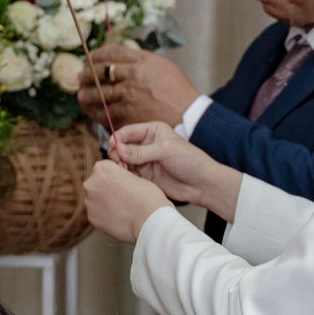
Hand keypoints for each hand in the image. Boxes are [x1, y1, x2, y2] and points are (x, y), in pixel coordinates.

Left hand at [82, 42, 200, 127]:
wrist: (188, 116)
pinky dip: (93, 110)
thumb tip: (117, 58)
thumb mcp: (161, 65)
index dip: (95, 55)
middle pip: (98, 72)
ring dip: (85, 93)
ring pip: (96, 94)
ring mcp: (127, 98)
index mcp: (141, 61)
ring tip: (82, 94)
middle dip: (86, 75)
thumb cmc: (177, 91)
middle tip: (81, 77)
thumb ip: (138, 60)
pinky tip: (91, 109)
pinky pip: (102, 112)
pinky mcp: (125, 117)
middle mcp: (132, 77)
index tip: (91, 59)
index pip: (109, 52)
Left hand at [85, 159, 172, 243]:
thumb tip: (115, 180)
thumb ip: (119, 175)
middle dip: (106, 188)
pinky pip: (96, 213)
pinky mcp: (91, 218)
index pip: (103, 168)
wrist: (150, 220)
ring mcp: (90, 201)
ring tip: (122, 208)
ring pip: (95, 199)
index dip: (114, 175)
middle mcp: (91, 183)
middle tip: (123, 196)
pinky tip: (118, 217)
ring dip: (105, 202)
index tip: (123, 183)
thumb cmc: (148, 197)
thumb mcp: (135, 175)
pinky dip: (104, 215)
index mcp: (102, 168)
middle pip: (96, 183)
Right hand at [108, 122, 241, 220]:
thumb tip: (118, 149)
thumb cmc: (189, 160)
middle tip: (118, 162)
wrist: (202, 184)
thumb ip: (141, 151)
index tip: (112, 146)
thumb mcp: (165, 150)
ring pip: (124, 161)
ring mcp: (145, 160)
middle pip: (123, 146)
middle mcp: (146, 144)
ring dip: (120, 165)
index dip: (118, 138)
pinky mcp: (145, 176)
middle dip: (118, 153)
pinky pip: (129, 174)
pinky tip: (127, 179)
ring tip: (124, 171)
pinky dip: (125, 176)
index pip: (129, 131)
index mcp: (152, 131)